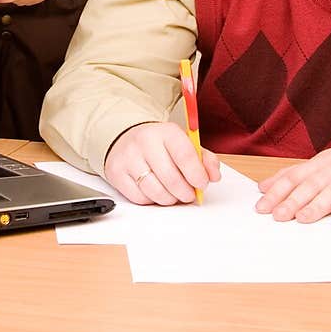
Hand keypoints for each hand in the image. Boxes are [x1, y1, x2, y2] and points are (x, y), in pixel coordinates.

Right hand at [104, 121, 220, 205]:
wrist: (125, 138)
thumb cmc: (159, 144)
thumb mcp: (183, 143)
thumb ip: (203, 158)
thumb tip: (214, 175)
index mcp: (166, 132)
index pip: (185, 155)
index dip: (197, 175)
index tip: (202, 183)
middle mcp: (145, 142)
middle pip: (170, 178)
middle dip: (185, 192)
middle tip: (189, 194)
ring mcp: (129, 158)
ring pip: (155, 191)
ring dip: (170, 199)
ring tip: (174, 194)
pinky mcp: (116, 173)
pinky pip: (140, 198)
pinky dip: (152, 200)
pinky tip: (155, 191)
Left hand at [254, 136, 330, 223]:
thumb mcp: (322, 162)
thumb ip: (295, 174)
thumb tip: (265, 186)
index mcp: (320, 164)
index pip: (294, 177)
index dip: (277, 191)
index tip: (261, 206)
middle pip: (311, 185)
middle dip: (292, 201)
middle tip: (276, 216)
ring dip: (318, 205)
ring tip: (303, 219)